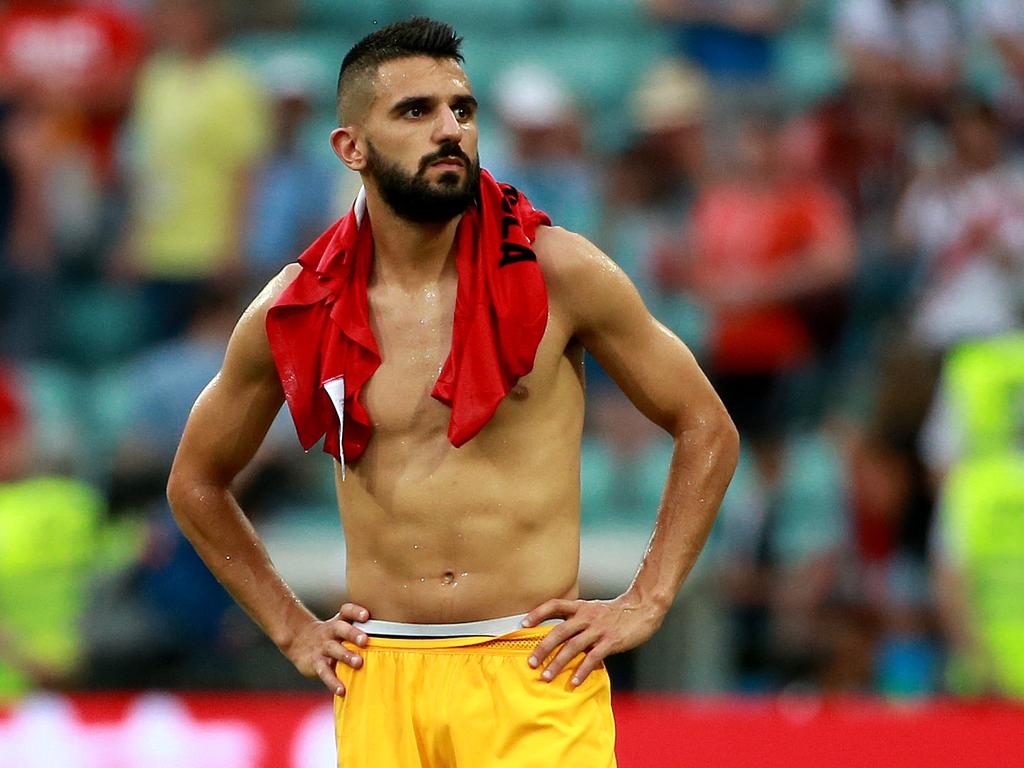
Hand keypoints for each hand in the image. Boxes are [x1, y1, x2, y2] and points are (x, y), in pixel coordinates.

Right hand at [284, 602, 369, 695]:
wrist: (299, 640)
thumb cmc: (331, 635)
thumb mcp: (341, 627)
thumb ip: (360, 630)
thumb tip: (391, 639)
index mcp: (339, 621)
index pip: (347, 611)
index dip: (355, 612)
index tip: (366, 615)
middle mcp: (330, 632)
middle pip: (340, 629)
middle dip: (352, 634)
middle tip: (365, 640)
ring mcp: (323, 647)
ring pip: (334, 650)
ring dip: (346, 656)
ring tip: (358, 663)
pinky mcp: (316, 663)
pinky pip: (325, 672)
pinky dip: (333, 682)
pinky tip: (342, 690)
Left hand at [522, 594, 664, 688]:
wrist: (642, 608)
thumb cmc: (614, 612)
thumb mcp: (592, 609)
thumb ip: (576, 618)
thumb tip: (557, 635)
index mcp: (580, 607)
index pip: (554, 605)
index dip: (537, 613)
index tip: (523, 624)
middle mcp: (586, 617)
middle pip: (559, 631)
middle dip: (543, 648)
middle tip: (531, 662)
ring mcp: (597, 630)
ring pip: (572, 647)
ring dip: (557, 663)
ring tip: (546, 676)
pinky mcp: (610, 642)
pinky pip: (592, 658)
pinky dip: (581, 671)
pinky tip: (573, 682)